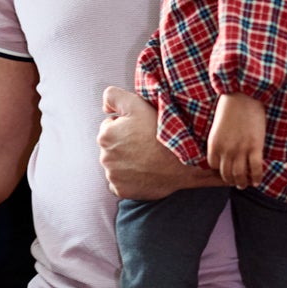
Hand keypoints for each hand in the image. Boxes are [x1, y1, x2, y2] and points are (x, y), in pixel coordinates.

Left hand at [98, 86, 218, 199]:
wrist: (181, 160)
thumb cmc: (159, 131)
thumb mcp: (137, 104)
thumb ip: (113, 97)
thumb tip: (105, 107)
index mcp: (105, 135)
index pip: (110, 126)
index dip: (127, 126)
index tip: (141, 129)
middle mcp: (105, 157)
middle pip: (112, 146)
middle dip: (124, 144)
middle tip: (146, 143)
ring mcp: (113, 176)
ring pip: (116, 165)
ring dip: (127, 161)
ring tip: (147, 158)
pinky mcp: (122, 191)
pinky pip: (120, 183)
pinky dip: (129, 179)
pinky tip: (143, 172)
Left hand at [207, 93, 265, 188]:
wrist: (244, 94)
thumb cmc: (230, 105)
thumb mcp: (218, 125)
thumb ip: (219, 140)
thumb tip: (224, 151)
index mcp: (214, 144)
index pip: (213, 166)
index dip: (219, 170)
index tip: (225, 170)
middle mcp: (226, 150)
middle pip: (226, 174)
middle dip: (231, 180)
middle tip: (235, 182)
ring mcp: (241, 150)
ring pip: (240, 175)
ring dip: (242, 183)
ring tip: (245, 184)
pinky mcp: (255, 147)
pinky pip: (256, 169)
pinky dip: (257, 178)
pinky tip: (257, 181)